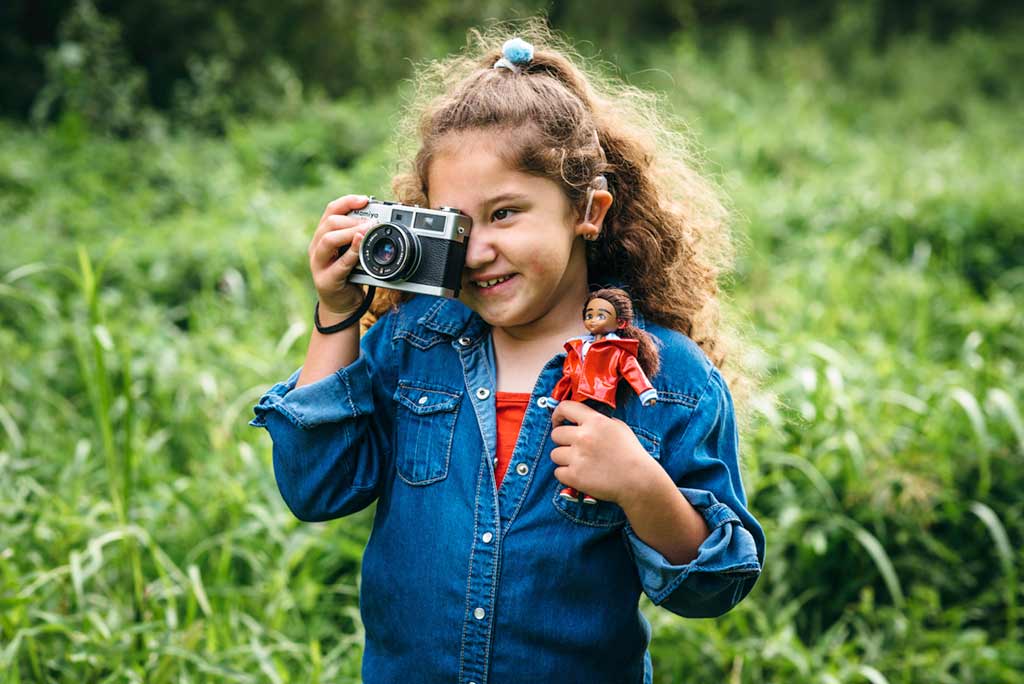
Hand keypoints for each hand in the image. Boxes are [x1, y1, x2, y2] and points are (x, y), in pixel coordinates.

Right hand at [308, 195, 373, 319]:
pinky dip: (351, 253)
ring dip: (350, 232)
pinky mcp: (327, 280)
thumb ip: (358, 236)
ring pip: (328, 240)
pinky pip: (339, 264)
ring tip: (367, 230)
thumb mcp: (352, 251)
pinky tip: (361, 246)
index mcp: (322, 236)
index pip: (331, 210)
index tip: (365, 199)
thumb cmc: (348, 275)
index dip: (347, 202)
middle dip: (352, 219)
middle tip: (372, 221)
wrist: (341, 305)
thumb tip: (377, 219)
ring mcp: (319, 264)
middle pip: (329, 223)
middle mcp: (317, 247)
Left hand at [549, 401, 662, 505]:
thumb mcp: (619, 428)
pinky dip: (566, 475)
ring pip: (554, 454)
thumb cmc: (632, 455)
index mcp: (595, 421)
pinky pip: (558, 472)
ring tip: (580, 463)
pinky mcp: (575, 476)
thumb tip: (583, 420)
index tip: (558, 422)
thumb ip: (599, 421)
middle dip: (563, 441)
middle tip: (574, 448)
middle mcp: (584, 437)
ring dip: (564, 459)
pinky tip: (580, 475)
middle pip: (556, 434)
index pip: (565, 407)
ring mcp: (578, 457)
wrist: (639, 481)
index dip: (557, 414)